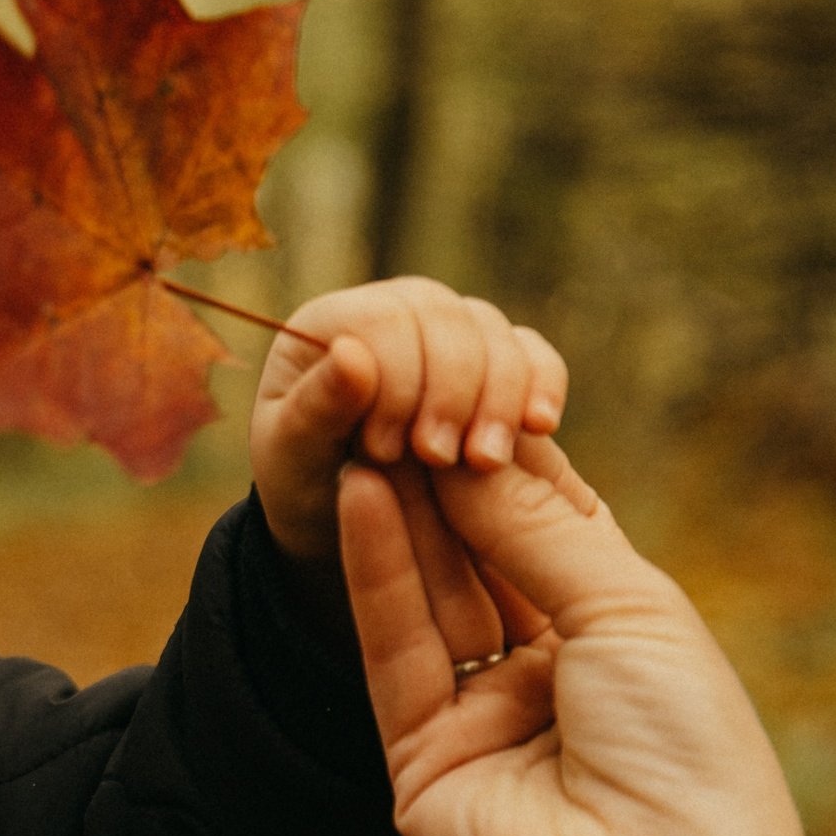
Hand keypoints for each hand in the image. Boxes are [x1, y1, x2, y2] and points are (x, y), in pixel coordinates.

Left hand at [252, 278, 567, 625]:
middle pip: (447, 317)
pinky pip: (531, 353)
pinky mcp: (492, 363)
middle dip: (452, 390)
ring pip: (493, 333)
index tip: (385, 452)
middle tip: (440, 459)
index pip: (384, 320)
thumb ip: (315, 407)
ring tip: (484, 462)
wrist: (344, 520)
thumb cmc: (304, 485)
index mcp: (331, 324)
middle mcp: (393, 314)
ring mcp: (446, 334)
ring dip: (499, 396)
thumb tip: (349, 352)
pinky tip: (539, 427)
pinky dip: (541, 384)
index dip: (395, 381)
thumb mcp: (293, 458)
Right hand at [339, 437, 805, 835]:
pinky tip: (360, 497)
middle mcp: (541, 671)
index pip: (544, 528)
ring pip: (427, 594)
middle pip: (475, 556)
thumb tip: (467, 449)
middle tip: (395, 392)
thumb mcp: (628, 609)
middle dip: (440, 478)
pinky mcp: (417, 757)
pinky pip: (391, 650)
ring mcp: (476, 716)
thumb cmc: (685, 747)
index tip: (461, 384)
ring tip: (366, 425)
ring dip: (398, 510)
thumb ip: (537, 529)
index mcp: (613, 635)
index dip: (503, 462)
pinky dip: (374, 572)